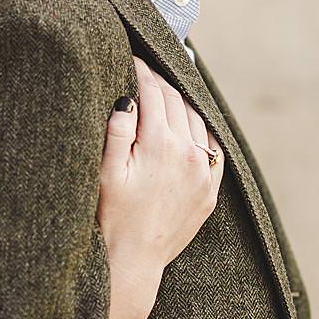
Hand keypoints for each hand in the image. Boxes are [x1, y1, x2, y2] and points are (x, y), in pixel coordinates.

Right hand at [97, 57, 222, 300]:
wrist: (133, 261)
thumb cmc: (110, 217)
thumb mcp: (105, 172)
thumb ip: (117, 131)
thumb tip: (127, 98)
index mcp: (160, 144)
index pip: (152, 92)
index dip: (140, 70)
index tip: (131, 57)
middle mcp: (188, 154)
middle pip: (176, 101)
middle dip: (160, 82)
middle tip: (146, 69)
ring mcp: (203, 173)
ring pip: (198, 121)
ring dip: (182, 103)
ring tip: (167, 93)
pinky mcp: (210, 191)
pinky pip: (214, 150)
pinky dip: (202, 132)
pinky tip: (191, 128)